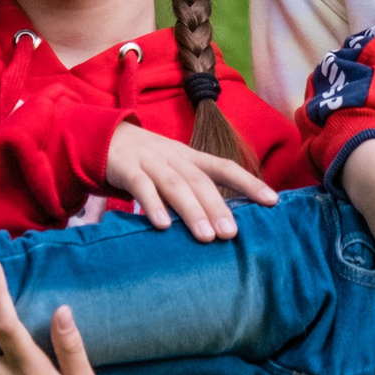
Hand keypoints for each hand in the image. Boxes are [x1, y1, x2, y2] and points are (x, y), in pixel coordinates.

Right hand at [105, 123, 277, 241]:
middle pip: (201, 181)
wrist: (102, 137)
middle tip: (231, 234)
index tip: (272, 201)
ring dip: (192, 211)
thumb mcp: (173, 169)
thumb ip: (193, 189)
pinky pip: (141, 186)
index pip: (225, 167)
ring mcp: (150, 161)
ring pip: (175, 185)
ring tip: (206, 237)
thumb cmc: (146, 162)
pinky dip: (152, 205)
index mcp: (190, 157)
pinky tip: (162, 225)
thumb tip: (222, 221)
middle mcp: (174, 157)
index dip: (249, 183)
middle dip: (218, 207)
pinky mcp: (125, 167)